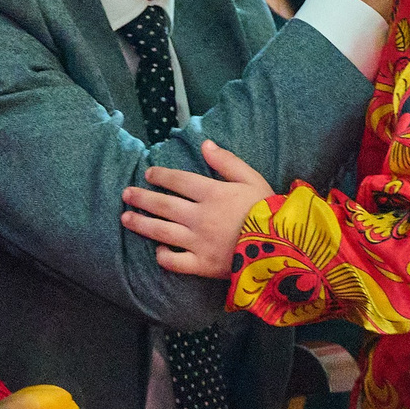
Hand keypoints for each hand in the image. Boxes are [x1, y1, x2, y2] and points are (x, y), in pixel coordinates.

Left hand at [119, 140, 276, 276]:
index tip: (148, 174)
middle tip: (126, 194)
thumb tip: (205, 143)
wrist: (284, 247)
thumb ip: (227, 161)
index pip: (178, 181)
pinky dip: (163, 256)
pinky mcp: (202, 264)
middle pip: (163, 205)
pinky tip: (158, 250)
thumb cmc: (269, 210)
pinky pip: (175, 262)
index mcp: (212, 193)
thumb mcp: (252, 178)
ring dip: (141, 224)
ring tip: (125, 219)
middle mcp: (199, 216)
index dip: (160, 176)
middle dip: (142, 198)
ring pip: (161, 231)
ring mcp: (198, 242)